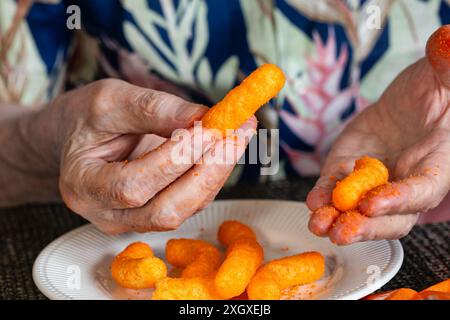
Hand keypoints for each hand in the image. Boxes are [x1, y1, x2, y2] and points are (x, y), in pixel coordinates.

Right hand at [42, 79, 255, 233]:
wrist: (78, 139)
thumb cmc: (87, 118)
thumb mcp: (109, 101)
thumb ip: (152, 110)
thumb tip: (202, 117)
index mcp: (84, 186)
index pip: (133, 186)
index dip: (174, 160)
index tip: (208, 129)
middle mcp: (107, 214)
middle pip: (164, 211)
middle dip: (206, 172)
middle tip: (236, 134)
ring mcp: (132, 221)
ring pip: (184, 210)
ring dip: (218, 172)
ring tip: (240, 133)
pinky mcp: (154, 215)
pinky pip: (191, 203)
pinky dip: (213, 174)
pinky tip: (228, 146)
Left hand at [307, 25, 449, 244]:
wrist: (406, 101)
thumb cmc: (433, 91)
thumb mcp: (443, 77)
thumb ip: (446, 68)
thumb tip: (446, 41)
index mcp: (436, 165)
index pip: (423, 191)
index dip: (401, 199)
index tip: (374, 202)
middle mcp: (405, 182)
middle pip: (390, 217)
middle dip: (366, 226)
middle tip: (342, 231)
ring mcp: (374, 180)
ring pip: (358, 211)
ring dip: (337, 219)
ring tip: (318, 223)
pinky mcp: (348, 170)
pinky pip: (335, 188)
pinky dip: (323, 195)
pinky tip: (312, 201)